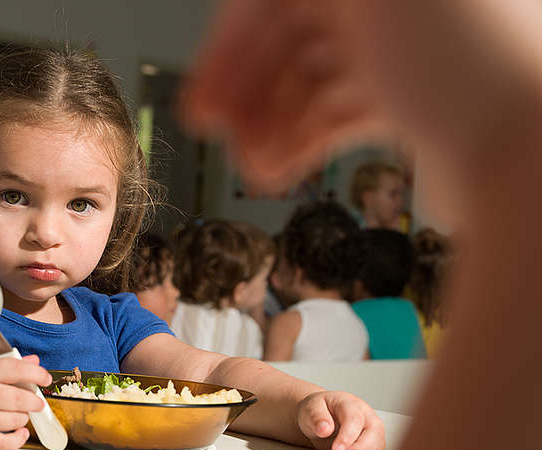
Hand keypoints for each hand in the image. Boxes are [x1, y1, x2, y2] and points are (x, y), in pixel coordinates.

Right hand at [0, 354, 52, 449]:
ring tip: (20, 414)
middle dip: (34, 401)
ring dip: (23, 418)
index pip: (16, 370)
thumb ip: (4, 366)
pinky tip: (20, 433)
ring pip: (15, 420)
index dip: (37, 374)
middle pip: (20, 398)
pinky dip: (17, 439)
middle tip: (37, 402)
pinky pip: (4, 443)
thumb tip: (35, 364)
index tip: (46, 379)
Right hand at [179, 0, 541, 193]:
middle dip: (247, 89)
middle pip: (291, 33)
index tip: (205, 96)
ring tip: (250, 168)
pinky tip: (277, 168)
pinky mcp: (414, 94)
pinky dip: (302, 140)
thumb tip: (264, 5)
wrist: (536, 150)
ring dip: (268, 123)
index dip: (232, 43)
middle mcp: (395, 4)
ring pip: (309, 77)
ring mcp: (405, 43)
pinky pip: (337, 110)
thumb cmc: (476, 57)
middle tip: (213, 135)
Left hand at [297, 390, 384, 449]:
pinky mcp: (372, 443)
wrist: (318, 418)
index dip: (347, 437)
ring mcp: (372, 429)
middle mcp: (366, 415)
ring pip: (376, 448)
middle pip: (374, 433)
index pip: (355, 419)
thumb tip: (325, 429)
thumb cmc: (316, 411)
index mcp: (350, 403)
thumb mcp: (310, 409)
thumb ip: (316, 418)